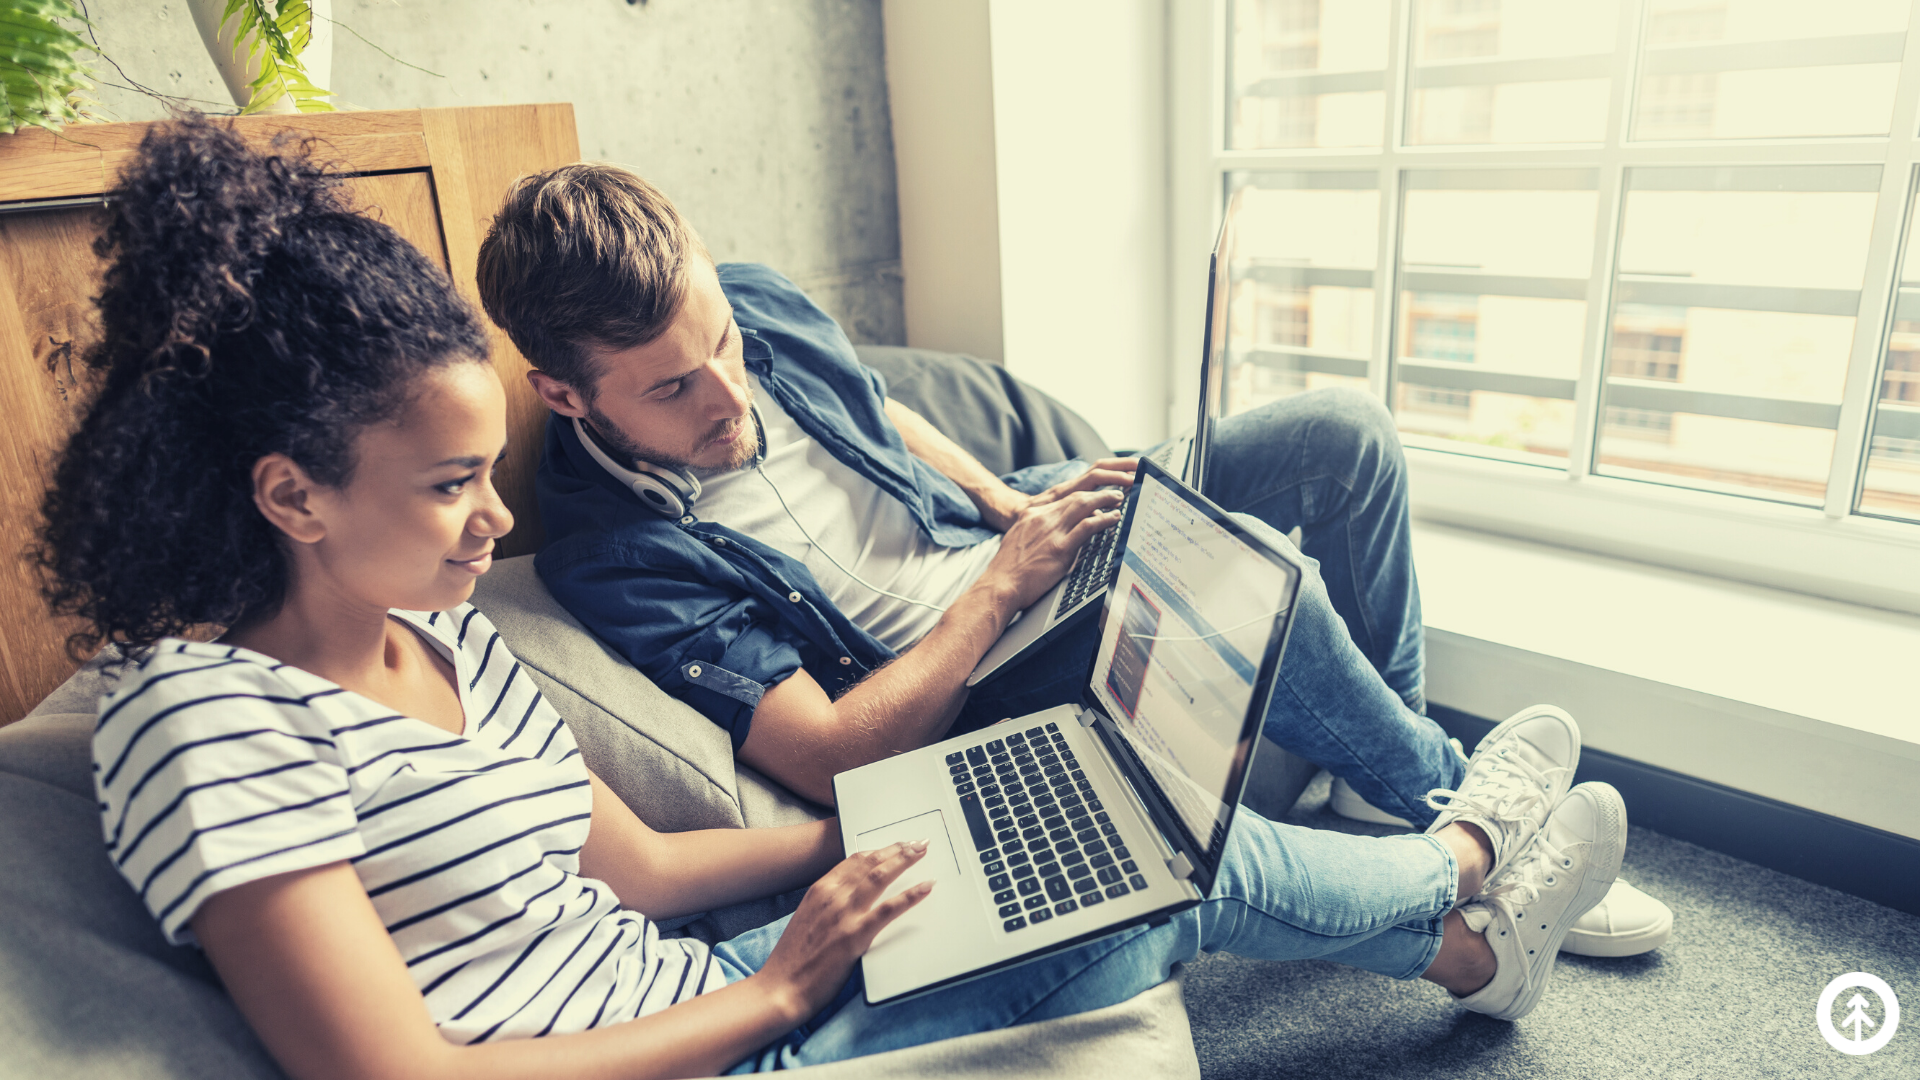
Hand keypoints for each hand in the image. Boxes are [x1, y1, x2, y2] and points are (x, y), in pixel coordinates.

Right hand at [752, 841, 932, 1021]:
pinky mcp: (855, 935)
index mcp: (819, 890)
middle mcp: (832, 895)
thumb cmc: (792, 961)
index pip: (854, 860)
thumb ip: (827, 906)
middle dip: (897, 849)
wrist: (781, 987)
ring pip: (881, 876)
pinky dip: (911, 895)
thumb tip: (850, 900)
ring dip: (905, 860)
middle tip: (917, 842)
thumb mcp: (807, 920)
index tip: (894, 845)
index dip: (878, 850)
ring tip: (923, 851)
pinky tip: (927, 887)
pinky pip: (889, 908)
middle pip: (870, 862)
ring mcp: (844, 913)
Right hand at [976, 458, 1135, 611]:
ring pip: (1083, 505)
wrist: (1000, 586)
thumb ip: (1038, 533)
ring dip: (1104, 499)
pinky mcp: (1060, 548)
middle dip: (1098, 493)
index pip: (1063, 498)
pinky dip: (1104, 520)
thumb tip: (1055, 534)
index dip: (1083, 495)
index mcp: (1031, 515)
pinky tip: (1114, 518)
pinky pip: (1087, 526)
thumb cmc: (1009, 571)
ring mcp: (1051, 531)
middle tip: (1113, 493)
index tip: (1094, 496)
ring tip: (1118, 499)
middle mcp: (1042, 517)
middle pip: (1076, 496)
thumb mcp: (1020, 541)